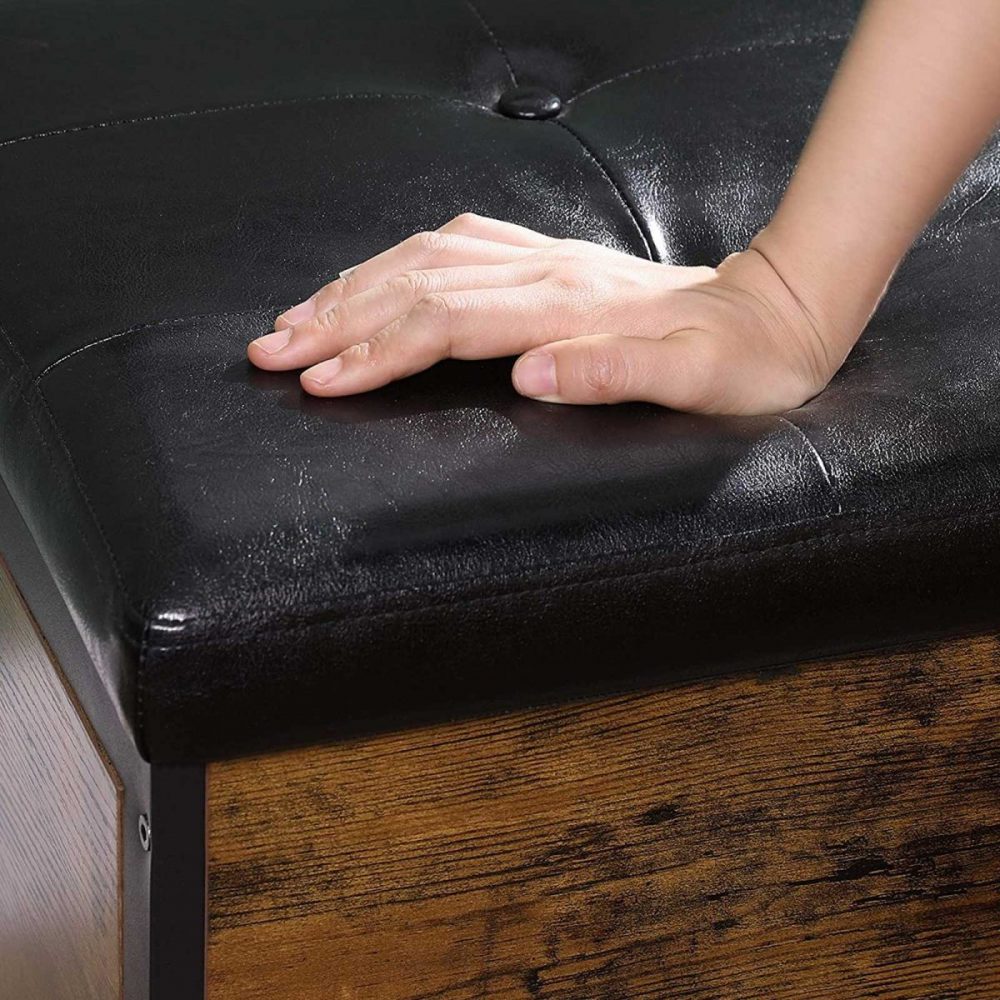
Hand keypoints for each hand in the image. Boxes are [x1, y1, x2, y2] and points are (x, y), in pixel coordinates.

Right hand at [248, 213, 841, 413]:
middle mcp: (542, 273)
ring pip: (423, 258)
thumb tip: (527, 377)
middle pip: (414, 283)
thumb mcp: (692, 381)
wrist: (779, 313)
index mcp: (566, 307)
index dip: (374, 350)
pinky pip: (453, 246)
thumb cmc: (738, 361)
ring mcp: (542, 259)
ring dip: (352, 286)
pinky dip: (398, 262)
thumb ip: (610, 372)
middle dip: (335, 317)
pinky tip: (374, 276)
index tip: (316, 378)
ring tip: (296, 317)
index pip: (444, 323)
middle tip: (268, 349)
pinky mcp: (547, 261)